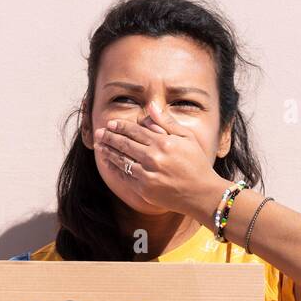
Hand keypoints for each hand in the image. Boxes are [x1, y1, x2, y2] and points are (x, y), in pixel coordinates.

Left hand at [93, 100, 225, 217]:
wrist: (201, 194)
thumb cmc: (196, 164)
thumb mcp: (187, 137)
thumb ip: (166, 122)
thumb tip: (150, 106)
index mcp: (163, 143)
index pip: (136, 131)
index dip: (121, 127)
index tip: (110, 123)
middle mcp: (153, 158)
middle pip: (125, 144)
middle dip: (110, 137)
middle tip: (99, 133)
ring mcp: (147, 175)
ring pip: (122, 160)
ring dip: (109, 152)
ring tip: (99, 146)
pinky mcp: (144, 189)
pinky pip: (125, 177)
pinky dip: (115, 169)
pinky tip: (109, 163)